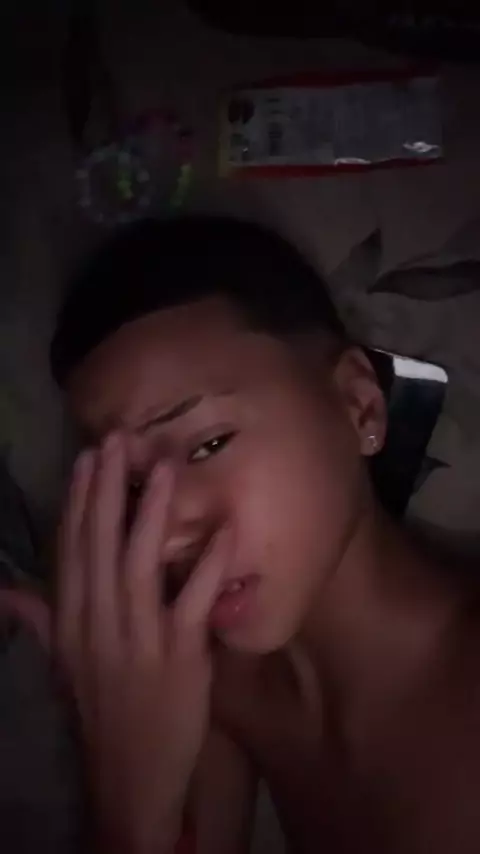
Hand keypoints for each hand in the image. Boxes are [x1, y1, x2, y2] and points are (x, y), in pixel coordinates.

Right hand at [56, 433, 228, 852]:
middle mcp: (97, 624)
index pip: (71, 551)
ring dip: (150, 513)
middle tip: (118, 440)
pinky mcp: (179, 658)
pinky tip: (223, 531)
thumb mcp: (63, 667)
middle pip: (99, 546)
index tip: (86, 458)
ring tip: (161, 466)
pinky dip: (208, 567)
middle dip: (107, 490)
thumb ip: (39, 622)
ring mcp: (137, 639)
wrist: (130, 780)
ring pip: (139, 564)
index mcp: (70, 623)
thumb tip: (8, 589)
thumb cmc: (100, 714)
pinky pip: (193, 604)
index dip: (77, 502)